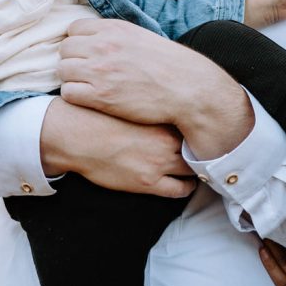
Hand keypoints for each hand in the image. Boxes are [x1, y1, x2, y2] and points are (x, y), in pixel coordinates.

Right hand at [40, 98, 195, 197]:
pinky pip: (180, 189)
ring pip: (193, 169)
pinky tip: (186, 183)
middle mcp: (166, 138)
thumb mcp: (128, 100)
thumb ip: (149, 102)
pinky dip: (187, 187)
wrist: (77, 136)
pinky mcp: (149, 182)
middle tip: (208, 148)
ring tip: (199, 167)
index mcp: (162, 117)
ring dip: (198, 169)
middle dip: (203, 147)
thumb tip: (161, 95)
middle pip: (197, 145)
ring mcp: (160, 162)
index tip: (205, 126)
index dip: (200, 125)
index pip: (193, 122)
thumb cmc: (97, 115)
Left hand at [57, 18, 253, 158]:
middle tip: (85, 73)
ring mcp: (100, 71)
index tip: (85, 54)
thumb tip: (99, 37)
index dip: (77, 43)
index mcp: (114, 29)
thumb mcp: (142, 37)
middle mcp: (104, 46)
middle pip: (65, 49)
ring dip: (71, 79)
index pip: (74, 29)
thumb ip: (117, 36)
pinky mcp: (100, 96)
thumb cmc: (169, 65)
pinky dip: (75, 96)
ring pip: (62, 70)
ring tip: (86, 87)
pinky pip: (68, 92)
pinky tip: (89, 99)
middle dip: (72, 60)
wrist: (187, 89)